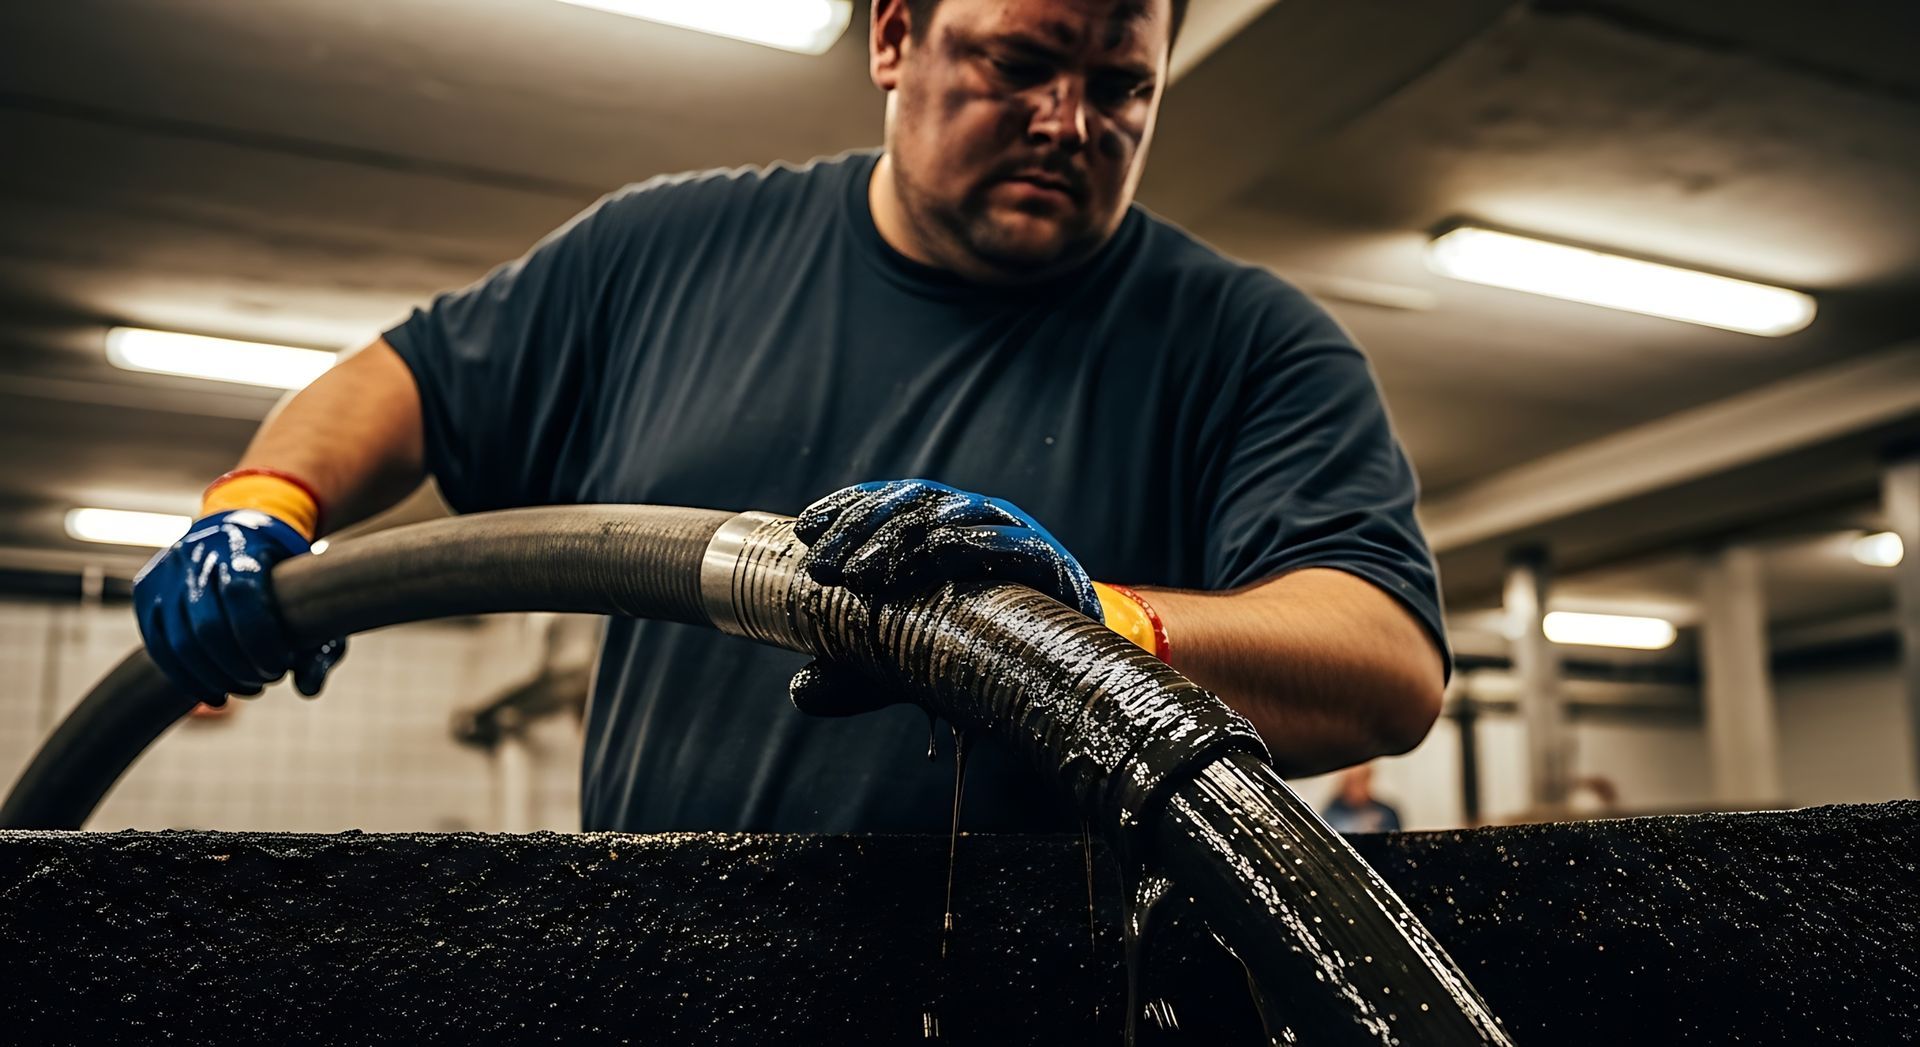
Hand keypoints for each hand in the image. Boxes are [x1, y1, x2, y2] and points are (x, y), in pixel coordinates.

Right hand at [132, 509, 345, 704]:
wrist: (240, 527)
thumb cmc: (285, 571)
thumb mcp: (316, 595)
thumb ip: (321, 642)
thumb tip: (308, 690)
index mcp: (242, 544)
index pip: (242, 595)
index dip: (261, 640)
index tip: (282, 665)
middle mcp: (198, 553)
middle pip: (208, 625)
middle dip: (239, 666)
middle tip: (265, 680)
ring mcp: (167, 571)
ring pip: (178, 641)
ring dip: (214, 678)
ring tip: (246, 687)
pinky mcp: (147, 590)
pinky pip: (157, 645)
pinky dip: (186, 678)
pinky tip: (215, 694)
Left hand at [787, 478, 1100, 716]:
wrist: (1066, 673)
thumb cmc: (981, 651)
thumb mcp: (907, 661)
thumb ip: (858, 671)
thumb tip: (799, 692)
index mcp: (939, 530)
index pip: (887, 502)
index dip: (845, 509)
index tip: (802, 532)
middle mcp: (974, 521)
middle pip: (912, 504)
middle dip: (861, 531)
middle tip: (825, 571)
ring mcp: (1013, 535)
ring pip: (955, 515)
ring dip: (906, 539)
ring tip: (865, 574)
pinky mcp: (1050, 563)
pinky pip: (1013, 543)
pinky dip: (977, 542)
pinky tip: (941, 551)